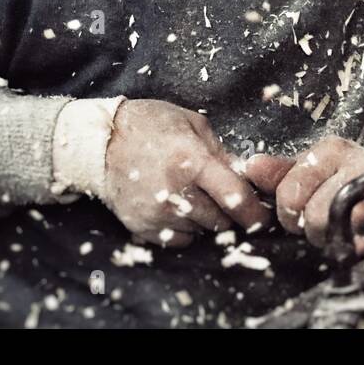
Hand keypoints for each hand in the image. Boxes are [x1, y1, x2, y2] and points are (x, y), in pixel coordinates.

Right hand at [101, 100, 271, 247]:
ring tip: (193, 194)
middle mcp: (176, 192)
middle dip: (229, 212)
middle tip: (220, 195)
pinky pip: (179, 240)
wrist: (100, 142)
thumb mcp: (191, 124)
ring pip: (202, 231)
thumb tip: (247, 177)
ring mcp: (157, 214)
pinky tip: (177, 207)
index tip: (262, 217)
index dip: (255, 212)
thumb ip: (221, 152)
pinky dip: (186, 229)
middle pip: (222, 220)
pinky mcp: (143, 228)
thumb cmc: (149, 125)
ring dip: (206, 219)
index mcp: (192, 162)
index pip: (236, 198)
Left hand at [244, 136, 363, 255]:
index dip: (290, 216)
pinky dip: (362, 246)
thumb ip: (280, 174)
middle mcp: (358, 160)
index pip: (290, 194)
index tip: (301, 218)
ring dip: (339, 240)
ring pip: (342, 227)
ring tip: (345, 233)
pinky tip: (363, 241)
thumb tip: (251, 167)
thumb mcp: (312, 172)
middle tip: (325, 229)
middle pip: (317, 215)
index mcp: (330, 150)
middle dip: (315, 232)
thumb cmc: (348, 180)